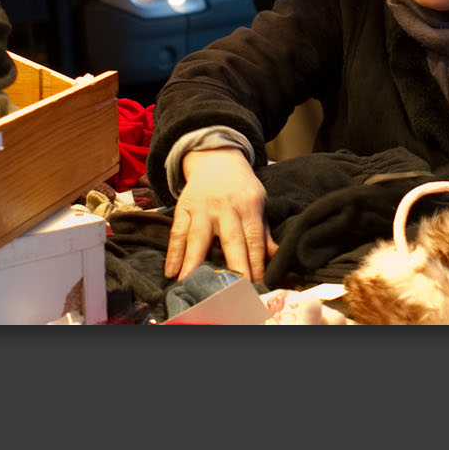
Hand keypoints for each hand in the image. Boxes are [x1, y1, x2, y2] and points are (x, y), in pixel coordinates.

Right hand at [168, 147, 278, 283]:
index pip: (254, 239)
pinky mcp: (184, 207)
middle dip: (233, 265)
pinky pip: (177, 232)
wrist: (216, 159)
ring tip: (190, 283)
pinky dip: (173, 252)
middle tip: (231, 291)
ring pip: (198, 237)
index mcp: (249, 206)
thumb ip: (264, 232)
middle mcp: (226, 207)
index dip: (255, 263)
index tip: (256, 285)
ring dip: (193, 262)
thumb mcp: (258, 203)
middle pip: (230, 240)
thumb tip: (277, 257)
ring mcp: (203, 208)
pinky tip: (171, 271)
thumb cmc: (241, 188)